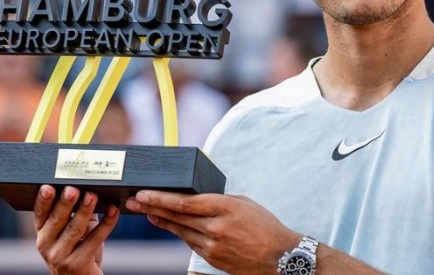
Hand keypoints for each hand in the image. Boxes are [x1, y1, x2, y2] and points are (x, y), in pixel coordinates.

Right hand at [34, 185, 118, 274]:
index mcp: (43, 231)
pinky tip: (114, 210)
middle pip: (57, 220)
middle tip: (73, 189)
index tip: (48, 187)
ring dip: (84, 211)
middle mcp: (46, 244)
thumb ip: (76, 211)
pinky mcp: (77, 264)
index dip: (43, 200)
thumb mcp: (73, 227)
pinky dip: (106, 223)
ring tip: (92, 196)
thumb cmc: (78, 247)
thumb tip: (89, 186)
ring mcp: (60, 256)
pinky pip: (94, 240)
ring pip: (74, 230)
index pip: (40, 213)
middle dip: (65, 203)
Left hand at [126, 192, 299, 274]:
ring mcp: (213, 246)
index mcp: (225, 208)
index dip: (161, 198)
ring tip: (146, 212)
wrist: (280, 257)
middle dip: (152, 208)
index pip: (185, 202)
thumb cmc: (265, 225)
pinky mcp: (213, 259)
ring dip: (162, 221)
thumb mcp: (244, 203)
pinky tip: (170, 226)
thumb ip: (219, 200)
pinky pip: (191, 243)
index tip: (144, 193)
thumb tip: (198, 196)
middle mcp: (216, 228)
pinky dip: (179, 233)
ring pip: (181, 231)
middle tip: (134, 201)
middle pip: (177, 217)